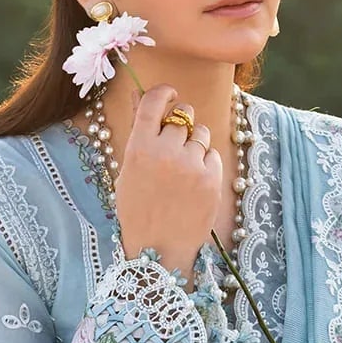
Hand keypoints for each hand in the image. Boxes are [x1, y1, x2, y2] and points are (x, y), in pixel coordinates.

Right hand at [114, 82, 223, 283]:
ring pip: (201, 133)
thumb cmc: (138, 210)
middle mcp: (166, 152)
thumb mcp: (128, 170)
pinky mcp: (211, 179)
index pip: (155, 101)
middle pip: (183, 115)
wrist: (158, 250)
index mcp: (139, 148)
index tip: (172, 94)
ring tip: (184, 168)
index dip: (165, 92)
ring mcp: (191, 165)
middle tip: (176, 142)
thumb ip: (139, 132)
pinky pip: (212, 155)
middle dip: (182, 123)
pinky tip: (194, 184)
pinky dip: (206, 164)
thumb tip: (141, 95)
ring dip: (195, 143)